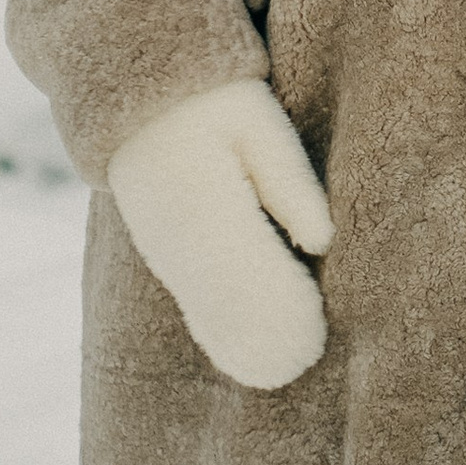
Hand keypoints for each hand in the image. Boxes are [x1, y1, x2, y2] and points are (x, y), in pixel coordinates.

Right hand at [106, 76, 332, 389]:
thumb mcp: (258, 120)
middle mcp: (174, 238)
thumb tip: (323, 241)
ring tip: (286, 372)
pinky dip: (220, 332)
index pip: (246, 271)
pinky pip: (193, 302)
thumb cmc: (215, 98)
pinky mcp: (163, 253)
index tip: (315, 332)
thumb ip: (288, 178)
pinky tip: (245, 357)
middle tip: (307, 363)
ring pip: (204, 311)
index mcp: (202, 200)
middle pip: (222, 304)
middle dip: (265, 337)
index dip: (281, 306)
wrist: (142, 92)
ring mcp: (163, 250)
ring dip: (242, 344)